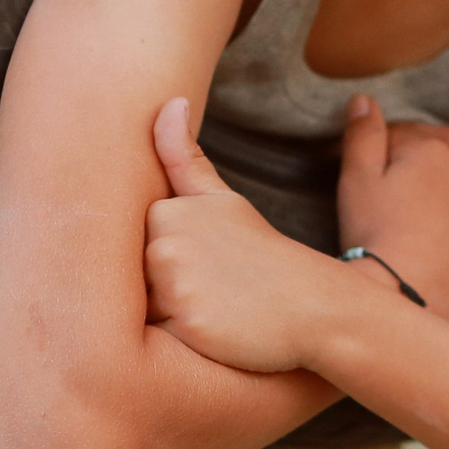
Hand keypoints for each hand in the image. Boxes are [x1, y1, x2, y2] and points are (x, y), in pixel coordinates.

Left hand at [143, 97, 340, 372]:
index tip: (205, 269)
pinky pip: (158, 345)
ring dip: (171, 324)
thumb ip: (184, 158)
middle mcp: (162, 241)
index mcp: (165, 211)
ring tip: (217, 313)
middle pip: (131, 288)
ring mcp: (173, 282)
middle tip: (214, 294)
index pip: (132, 255)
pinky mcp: (185, 322)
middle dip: (164, 299)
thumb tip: (170, 102)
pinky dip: (183, 346)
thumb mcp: (223, 201)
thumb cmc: (265, 256)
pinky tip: (218, 334)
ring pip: (141, 318)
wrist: (316, 303)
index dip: (166, 272)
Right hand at [335, 95, 448, 327]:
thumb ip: (363, 135)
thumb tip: (366, 100)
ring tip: (430, 184)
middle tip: (397, 169)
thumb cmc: (374, 236)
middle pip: (446, 145)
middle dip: (423, 148)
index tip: (369, 159)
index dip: (384, 143)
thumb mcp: (356, 179)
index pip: (406, 133)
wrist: (406, 296)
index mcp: (432, 150)